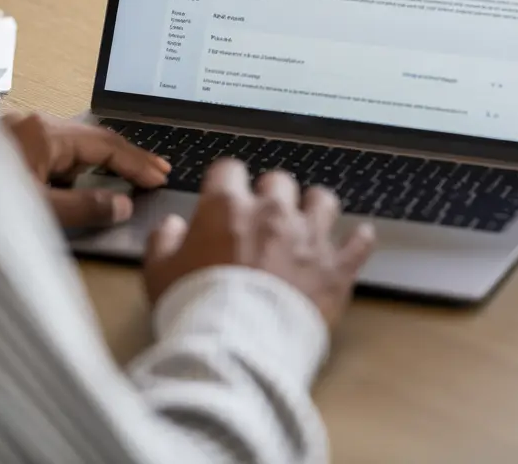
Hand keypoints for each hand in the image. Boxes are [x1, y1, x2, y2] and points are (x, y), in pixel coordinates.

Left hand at [1, 113, 169, 228]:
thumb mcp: (40, 210)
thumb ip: (85, 207)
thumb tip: (120, 204)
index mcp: (44, 132)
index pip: (105, 145)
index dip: (136, 163)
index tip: (159, 176)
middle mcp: (33, 125)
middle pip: (93, 139)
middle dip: (127, 158)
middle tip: (156, 171)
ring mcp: (20, 133)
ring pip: (73, 146)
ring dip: (101, 164)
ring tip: (130, 179)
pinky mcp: (9, 147)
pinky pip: (54, 153)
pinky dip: (76, 169)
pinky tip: (84, 185)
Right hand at [143, 159, 375, 327]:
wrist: (239, 348)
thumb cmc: (196, 309)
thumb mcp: (160, 273)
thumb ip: (164, 241)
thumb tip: (173, 225)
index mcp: (228, 207)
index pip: (229, 169)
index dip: (225, 181)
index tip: (224, 194)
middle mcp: (273, 212)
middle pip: (278, 181)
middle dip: (270, 194)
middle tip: (263, 215)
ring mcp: (309, 237)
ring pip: (323, 200)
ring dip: (314, 207)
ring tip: (309, 219)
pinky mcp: (337, 268)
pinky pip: (358, 243)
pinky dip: (357, 240)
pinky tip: (357, 237)